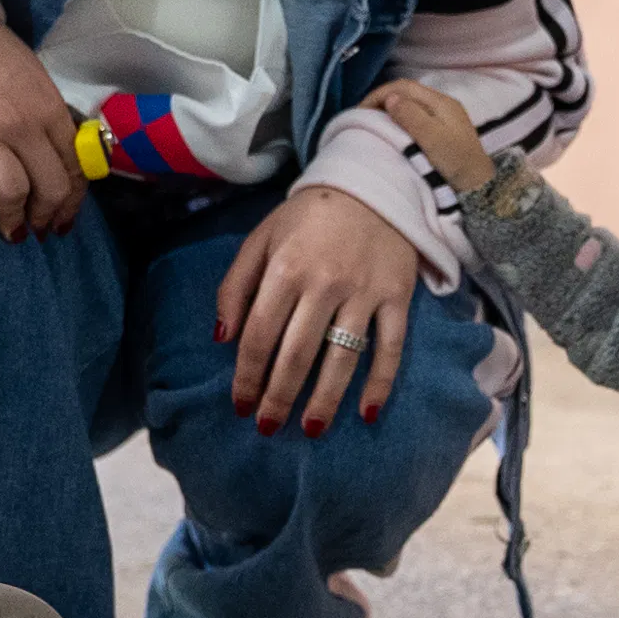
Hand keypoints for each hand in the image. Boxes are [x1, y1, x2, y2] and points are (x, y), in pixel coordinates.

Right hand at [0, 0, 82, 246]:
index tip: (63, 218)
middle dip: (47, 216)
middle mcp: (21, 123)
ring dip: (15, 222)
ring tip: (11, 233)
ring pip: (13, 194)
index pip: (74, 168)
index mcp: (48, 107)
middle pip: (49, 187)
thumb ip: (50, 119)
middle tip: (37, 229)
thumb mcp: (34, 79)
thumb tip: (66, 163)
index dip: (72, 202)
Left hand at [216, 185, 419, 436]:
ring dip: (324, 400)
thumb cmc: (308, 219)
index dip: (247, 376)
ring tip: (310, 430)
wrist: (372, 187)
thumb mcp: (261, 239)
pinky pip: (390, 348)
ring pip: (342, 358)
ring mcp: (364, 293)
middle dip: (279, 397)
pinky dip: (380, 383)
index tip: (240, 406)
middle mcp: (325, 284)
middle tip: (267, 427)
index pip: (259, 335)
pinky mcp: (397, 298)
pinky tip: (366, 413)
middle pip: (297, 355)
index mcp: (286, 268)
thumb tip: (222, 338)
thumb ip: (235, 286)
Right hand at [366, 77, 492, 192]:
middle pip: (407, 92)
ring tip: (373, 123)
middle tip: (362, 117)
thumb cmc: (456, 163)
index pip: (404, 86)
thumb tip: (390, 97)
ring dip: (390, 109)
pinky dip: (400, 119)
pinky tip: (392, 131)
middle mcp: (444, 105)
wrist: (479, 187)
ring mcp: (445, 117)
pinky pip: (416, 116)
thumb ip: (412, 116)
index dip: (379, 94)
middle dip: (382, 100)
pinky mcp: (444, 130)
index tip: (360, 111)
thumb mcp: (432, 139)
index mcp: (441, 102)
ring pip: (411, 104)